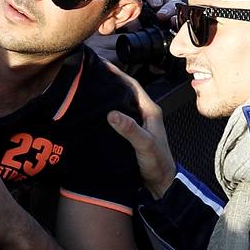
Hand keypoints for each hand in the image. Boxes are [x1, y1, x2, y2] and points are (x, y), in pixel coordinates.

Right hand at [102, 59, 176, 199]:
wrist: (161, 185)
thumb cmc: (158, 165)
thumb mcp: (145, 145)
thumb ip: (130, 130)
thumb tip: (112, 113)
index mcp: (150, 111)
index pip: (132, 86)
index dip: (118, 74)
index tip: (102, 64)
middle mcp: (143, 114)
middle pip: (124, 92)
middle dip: (109, 82)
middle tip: (90, 74)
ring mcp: (136, 124)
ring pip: (119, 105)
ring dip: (107, 97)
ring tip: (88, 89)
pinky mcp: (129, 134)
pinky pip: (116, 118)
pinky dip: (106, 112)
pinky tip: (94, 112)